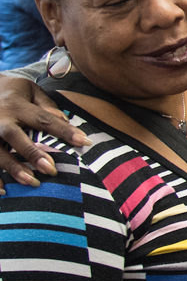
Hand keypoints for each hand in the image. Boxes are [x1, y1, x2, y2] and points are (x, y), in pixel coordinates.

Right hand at [0, 74, 89, 191]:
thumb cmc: (11, 91)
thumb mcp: (29, 90)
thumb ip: (46, 104)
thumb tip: (65, 120)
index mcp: (16, 105)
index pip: (43, 119)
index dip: (64, 130)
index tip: (84, 142)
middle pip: (15, 137)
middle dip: (32, 154)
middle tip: (51, 170)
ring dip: (13, 168)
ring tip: (33, 182)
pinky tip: (4, 190)